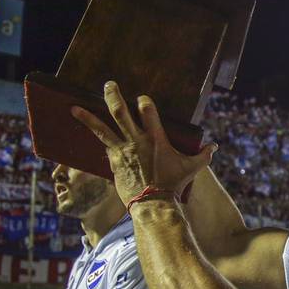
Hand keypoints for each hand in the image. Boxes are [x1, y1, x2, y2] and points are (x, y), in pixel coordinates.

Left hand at [72, 82, 216, 204]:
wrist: (153, 203)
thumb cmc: (173, 185)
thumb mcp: (192, 168)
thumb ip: (204, 155)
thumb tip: (215, 146)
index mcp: (156, 138)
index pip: (148, 111)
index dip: (144, 102)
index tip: (141, 99)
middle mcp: (137, 141)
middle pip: (120, 112)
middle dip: (113, 96)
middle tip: (109, 85)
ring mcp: (122, 151)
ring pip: (102, 129)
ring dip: (88, 117)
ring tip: (74, 108)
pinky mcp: (113, 161)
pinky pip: (102, 145)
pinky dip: (94, 138)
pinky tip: (85, 136)